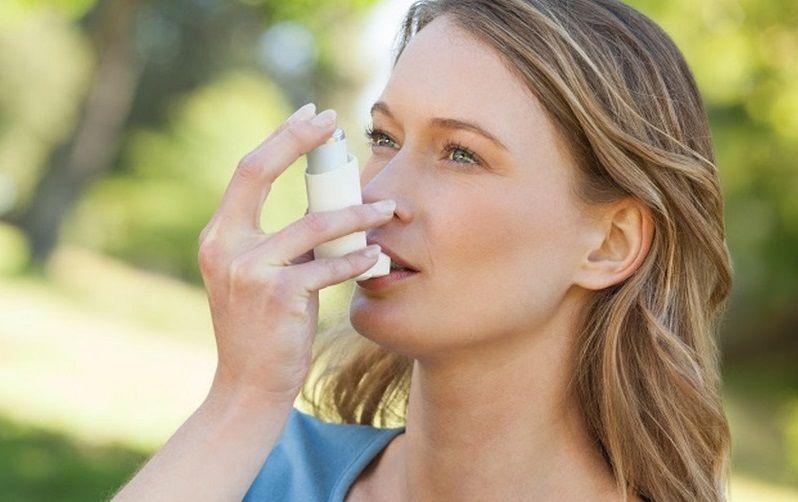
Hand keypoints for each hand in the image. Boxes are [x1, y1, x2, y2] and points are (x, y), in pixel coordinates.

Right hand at [197, 103, 395, 403]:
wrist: (248, 386)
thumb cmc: (263, 328)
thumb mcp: (260, 276)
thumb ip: (282, 241)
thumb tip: (328, 203)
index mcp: (220, 236)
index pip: (247, 171)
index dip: (280, 138)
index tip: (311, 117)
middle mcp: (225, 246)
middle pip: (258, 172)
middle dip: (298, 141)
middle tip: (336, 123)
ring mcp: (248, 270)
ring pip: (313, 224)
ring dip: (357, 214)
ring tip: (388, 209)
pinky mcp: (277, 296)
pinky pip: (329, 267)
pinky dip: (357, 261)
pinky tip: (378, 259)